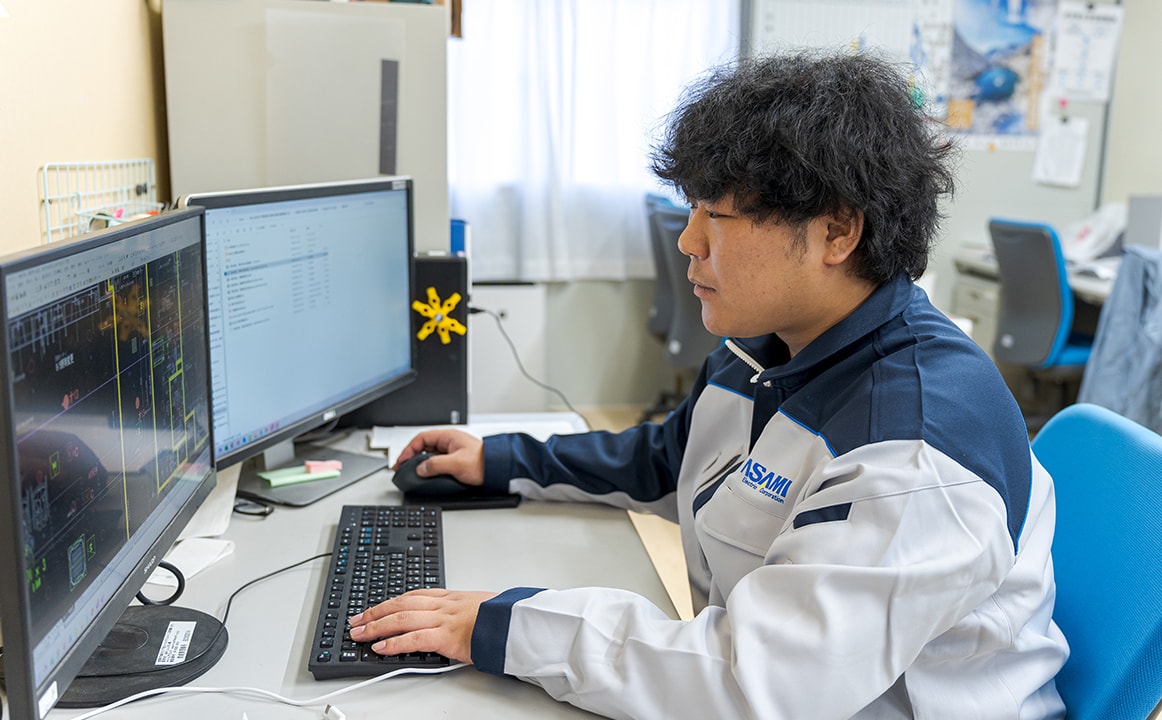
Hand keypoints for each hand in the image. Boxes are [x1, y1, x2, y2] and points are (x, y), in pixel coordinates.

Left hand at [348, 589, 498, 662]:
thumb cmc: (503, 616)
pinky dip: (394, 643)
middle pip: (400, 603)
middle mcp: (443, 605)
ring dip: (376, 626)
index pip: (413, 595)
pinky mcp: (446, 637)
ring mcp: (443, 619)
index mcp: (451, 596)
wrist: (516, 622)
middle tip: (356, 620)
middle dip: (375, 612)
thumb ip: (462, 611)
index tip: (376, 608)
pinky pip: (413, 639)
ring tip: (359, 634)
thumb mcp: (480, 607)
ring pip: (401, 618)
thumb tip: (454, 621)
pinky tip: (380, 648)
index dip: (390, 602)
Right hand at [394, 429, 484, 486]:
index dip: (409, 449)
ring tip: (412, 473)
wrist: (498, 470)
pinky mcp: (455, 462)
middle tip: (403, 468)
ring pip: (430, 456)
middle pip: (424, 447)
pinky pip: (437, 463)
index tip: (402, 461)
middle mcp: (449, 443)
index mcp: (448, 437)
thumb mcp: (456, 463)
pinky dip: (429, 469)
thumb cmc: (483, 462)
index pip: (421, 438)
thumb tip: (420, 469)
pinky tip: (426, 476)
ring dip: (420, 464)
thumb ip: (436, 465)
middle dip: (411, 457)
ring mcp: (452, 452)